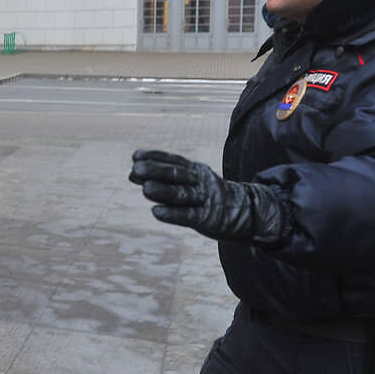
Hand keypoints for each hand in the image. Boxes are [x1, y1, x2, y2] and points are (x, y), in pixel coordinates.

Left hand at [129, 149, 287, 245]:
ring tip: (145, 189)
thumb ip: (162, 179)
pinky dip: (172, 214)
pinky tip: (156, 212)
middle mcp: (200, 181)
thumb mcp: (189, 182)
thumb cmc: (206, 195)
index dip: (154, 157)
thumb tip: (131, 174)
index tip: (135, 156)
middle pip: (176, 174)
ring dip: (163, 191)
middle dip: (155, 171)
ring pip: (182, 194)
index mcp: (196, 169)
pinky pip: (188, 216)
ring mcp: (205, 200)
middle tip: (135, 169)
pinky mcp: (207, 219)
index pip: (173, 160)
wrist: (243, 212)